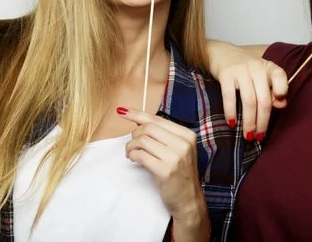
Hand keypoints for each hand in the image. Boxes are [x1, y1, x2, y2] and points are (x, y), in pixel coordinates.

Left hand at [117, 107, 209, 240]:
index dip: (137, 114)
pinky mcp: (166, 170)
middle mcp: (183, 143)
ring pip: (142, 140)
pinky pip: (140, 155)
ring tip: (131, 154)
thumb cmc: (179, 173)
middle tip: (132, 145)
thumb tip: (138, 120)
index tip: (122, 111)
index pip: (157, 119)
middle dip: (134, 135)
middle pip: (148, 128)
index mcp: (187, 134)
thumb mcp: (177, 150)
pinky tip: (134, 159)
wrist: (189, 200)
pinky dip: (132, 155)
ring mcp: (176, 157)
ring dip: (131, 146)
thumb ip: (162, 135)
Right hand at [207, 40, 287, 139]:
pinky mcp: (225, 74)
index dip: (282, 91)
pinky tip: (232, 123)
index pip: (280, 76)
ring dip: (249, 122)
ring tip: (248, 135)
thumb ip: (273, 89)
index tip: (279, 106)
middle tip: (260, 136)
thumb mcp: (260, 75)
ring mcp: (240, 70)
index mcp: (268, 67)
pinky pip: (229, 97)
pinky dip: (231, 112)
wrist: (220, 52)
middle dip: (262, 121)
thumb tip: (282, 104)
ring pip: (249, 101)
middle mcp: (256, 67)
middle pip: (264, 98)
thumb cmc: (244, 68)